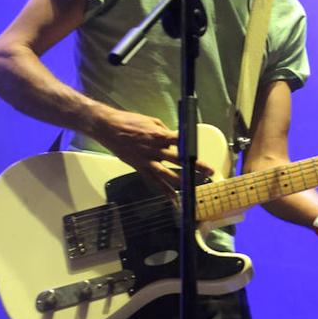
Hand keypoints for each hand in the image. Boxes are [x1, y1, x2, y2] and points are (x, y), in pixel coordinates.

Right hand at [92, 108, 211, 189]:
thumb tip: (174, 138)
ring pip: (168, 173)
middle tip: (209, 171)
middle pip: (179, 159)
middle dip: (195, 165)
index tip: (203, 151)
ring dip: (181, 180)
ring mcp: (148, 160)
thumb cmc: (130, 121)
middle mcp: (155, 149)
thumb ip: (164, 131)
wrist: (109, 128)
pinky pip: (154, 181)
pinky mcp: (140, 167)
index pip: (181, 142)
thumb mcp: (151, 121)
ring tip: (193, 187)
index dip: (192, 147)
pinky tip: (172, 197)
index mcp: (160, 135)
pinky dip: (164, 190)